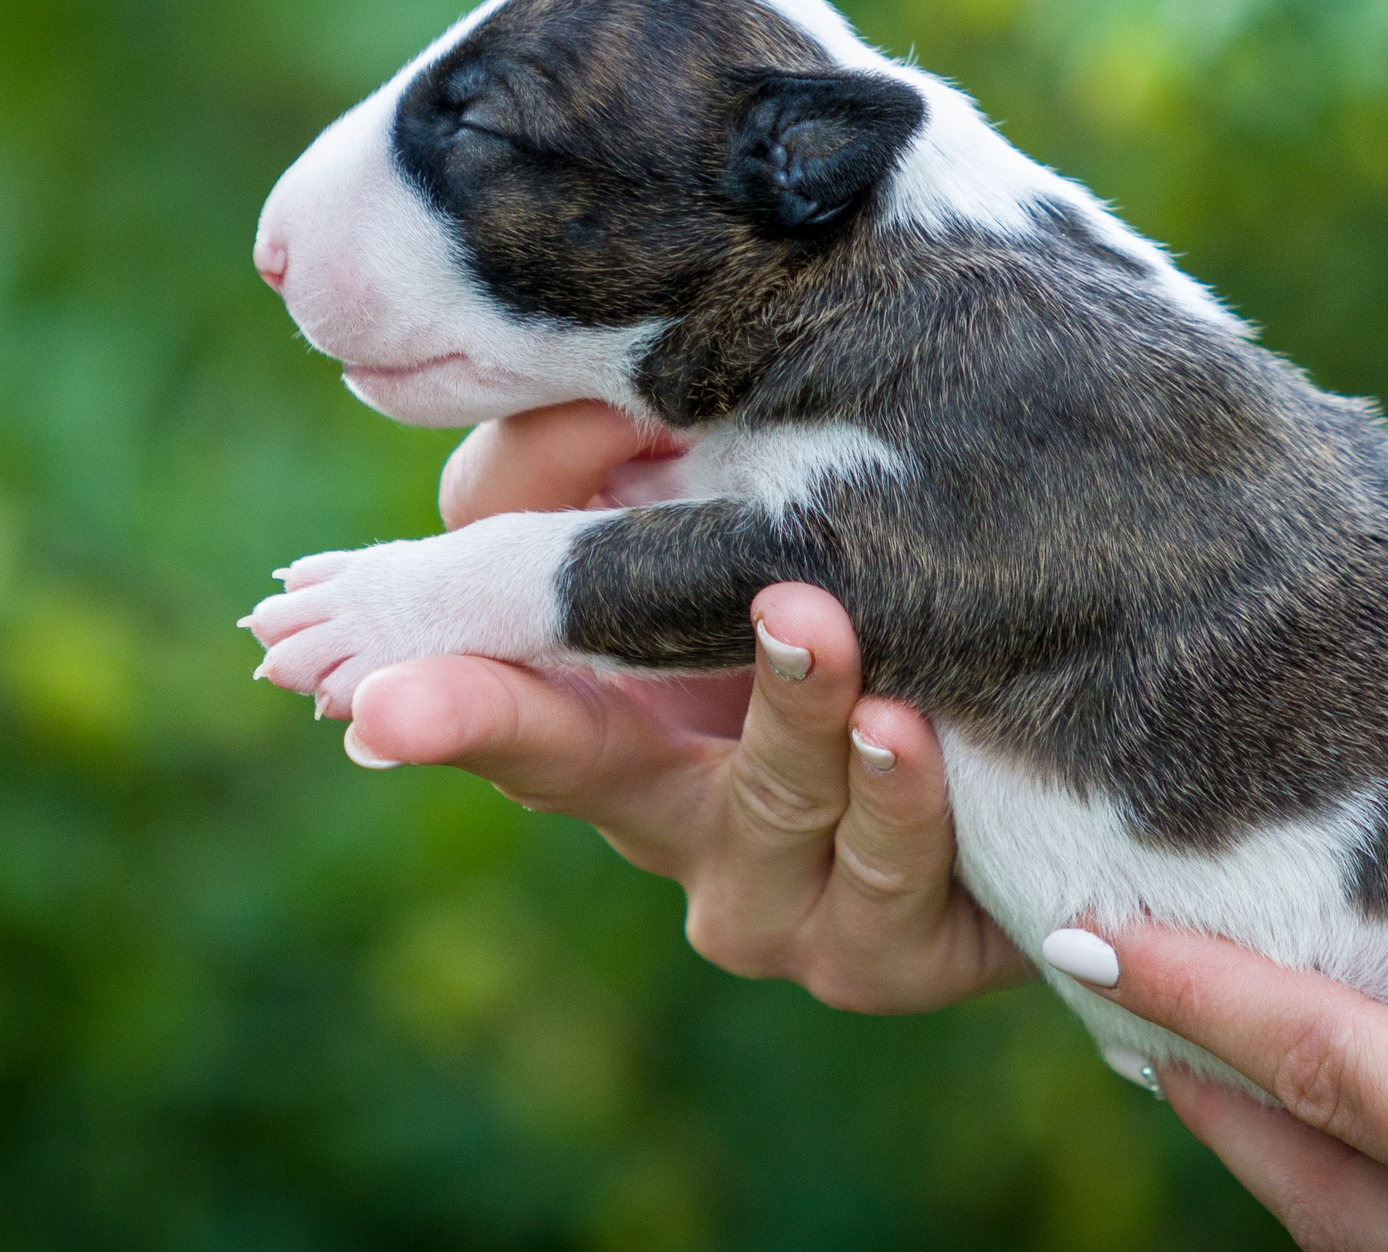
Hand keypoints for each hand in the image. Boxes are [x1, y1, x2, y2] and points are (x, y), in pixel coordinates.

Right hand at [294, 400, 1031, 1013]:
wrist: (1068, 707)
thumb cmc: (879, 591)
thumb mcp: (731, 507)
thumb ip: (606, 467)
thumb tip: (524, 435)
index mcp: (617, 711)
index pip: (493, 680)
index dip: (413, 680)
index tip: (319, 675)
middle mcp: (677, 814)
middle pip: (569, 766)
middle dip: (490, 721)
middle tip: (407, 696)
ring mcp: (783, 897)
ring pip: (765, 811)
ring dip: (782, 713)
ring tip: (809, 617)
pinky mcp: (898, 950)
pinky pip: (891, 877)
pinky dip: (897, 797)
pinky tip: (909, 724)